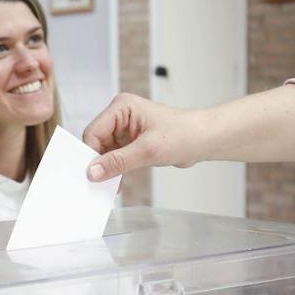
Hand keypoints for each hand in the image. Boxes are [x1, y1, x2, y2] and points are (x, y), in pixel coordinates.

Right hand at [82, 93, 201, 180]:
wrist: (204, 140)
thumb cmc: (183, 135)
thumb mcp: (148, 150)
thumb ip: (118, 161)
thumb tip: (92, 172)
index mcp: (121, 107)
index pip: (94, 132)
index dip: (90, 154)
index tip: (91, 175)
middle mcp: (121, 116)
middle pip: (97, 143)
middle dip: (98, 163)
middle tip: (99, 184)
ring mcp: (125, 129)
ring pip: (104, 152)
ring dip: (107, 169)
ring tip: (110, 186)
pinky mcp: (131, 142)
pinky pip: (115, 158)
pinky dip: (115, 170)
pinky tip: (117, 184)